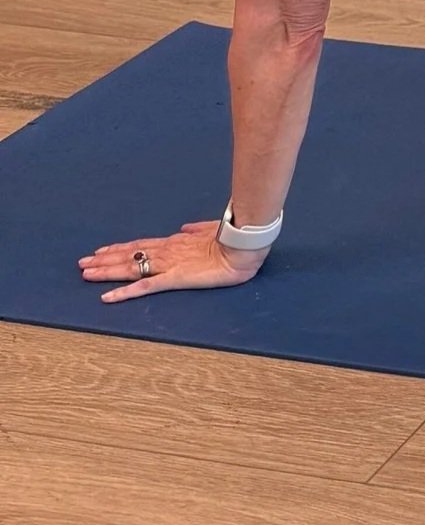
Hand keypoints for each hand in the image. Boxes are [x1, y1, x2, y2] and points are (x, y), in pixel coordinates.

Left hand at [80, 219, 265, 302]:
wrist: (242, 246)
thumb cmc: (232, 237)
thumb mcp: (212, 229)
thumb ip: (197, 229)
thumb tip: (185, 227)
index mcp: (175, 241)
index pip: (141, 245)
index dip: (119, 248)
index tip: (102, 251)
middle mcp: (166, 251)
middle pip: (128, 255)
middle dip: (104, 260)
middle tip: (82, 263)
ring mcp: (168, 265)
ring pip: (130, 268)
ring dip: (106, 272)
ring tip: (86, 274)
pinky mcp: (173, 279)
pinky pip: (144, 287)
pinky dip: (124, 292)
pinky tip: (107, 297)